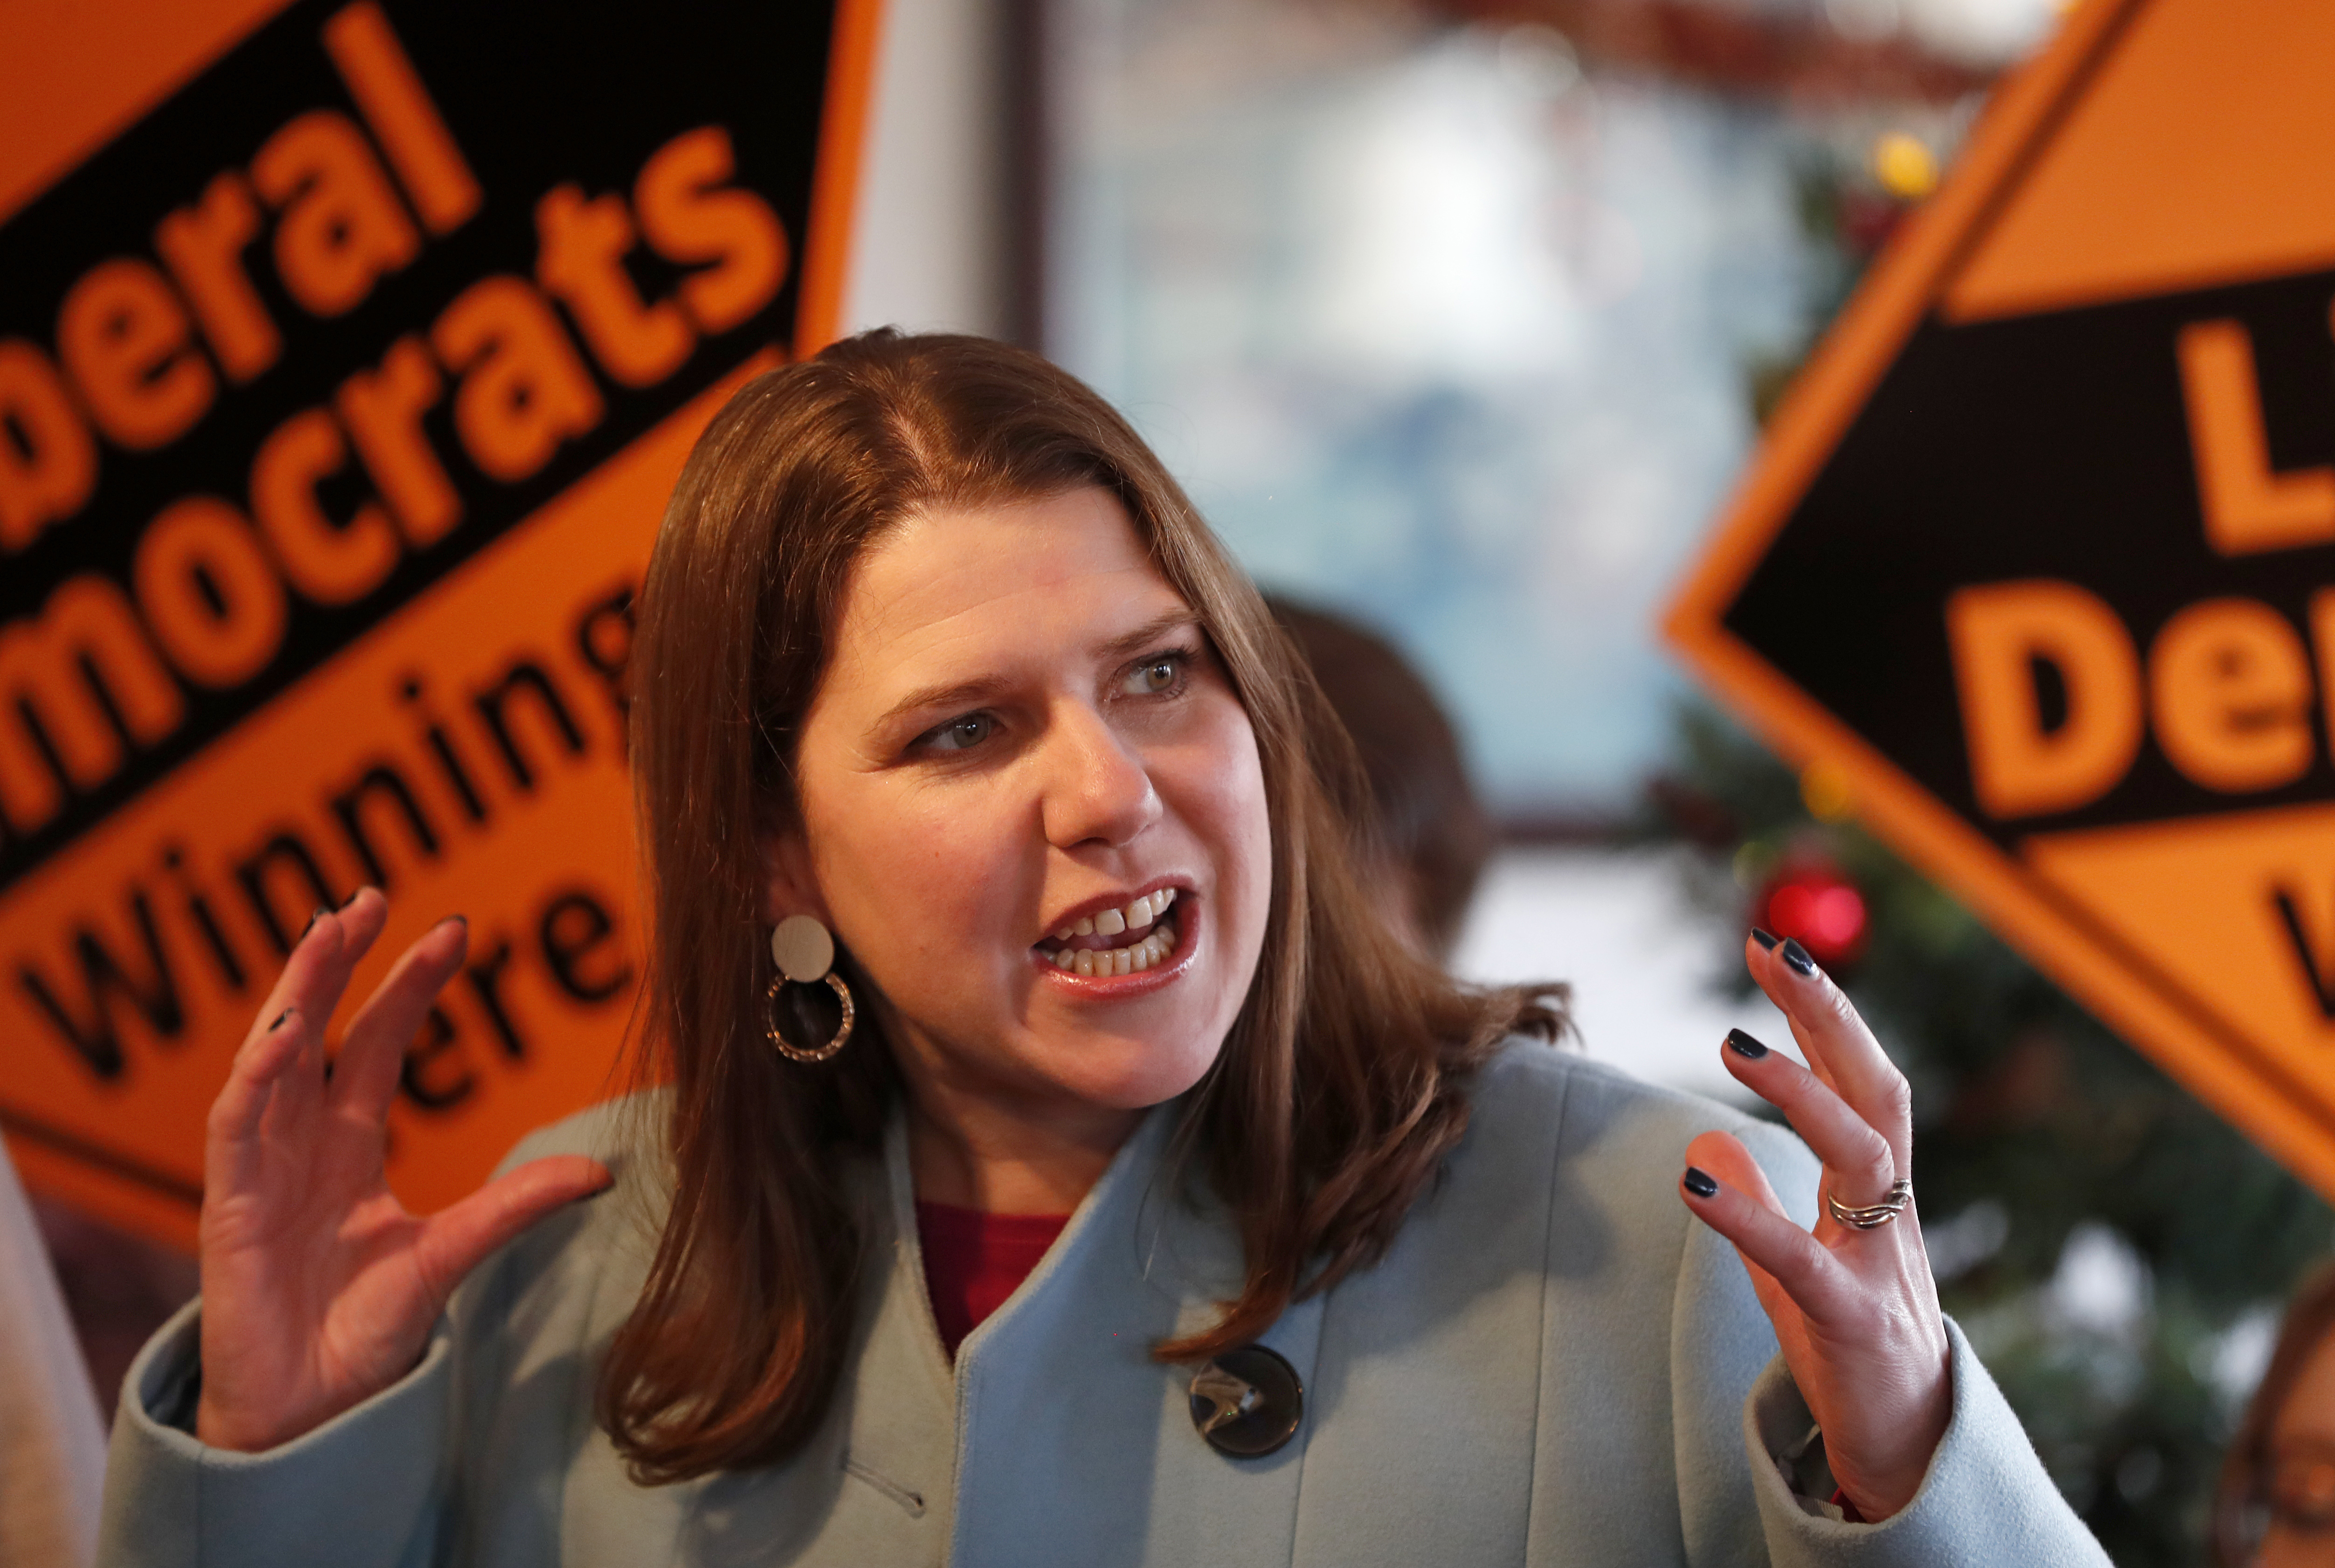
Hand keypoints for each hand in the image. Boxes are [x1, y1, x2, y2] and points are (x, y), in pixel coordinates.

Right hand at [196, 890, 609, 1451]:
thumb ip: (516, 1206)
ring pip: (270, 1059)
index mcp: (350, 1147)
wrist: (312, 1413)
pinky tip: (281, 1033)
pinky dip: (254, 1076)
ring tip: (325, 931)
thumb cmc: (365, 1335)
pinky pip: (235, 1126)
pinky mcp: (228, 1206)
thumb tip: (603, 1170)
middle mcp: (301, 1145)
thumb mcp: (454, 1255)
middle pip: (318, 1030)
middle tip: (367, 896)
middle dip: (337, 963)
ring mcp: (261, 1170)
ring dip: (294, 994)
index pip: (376, 1044)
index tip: (453, 931)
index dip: (406, 986)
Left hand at [1678, 933, 1950, 1521]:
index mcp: (1876, 1192)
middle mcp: (1889, 1212)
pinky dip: (1748, 1217)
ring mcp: (1879, 1264)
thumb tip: (1711, 1142)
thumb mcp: (1799, 1266)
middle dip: (1828, 1015)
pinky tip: (1692, 1181)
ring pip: (1862, 1156)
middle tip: (1771, 949)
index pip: (1858, 1078)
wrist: (1911, 1452)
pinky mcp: (1854, 1323)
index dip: (1821, 1012)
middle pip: (1875, 1091)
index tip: (1772, 948)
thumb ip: (1764, 1202)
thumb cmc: (1856, 1351)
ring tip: (1731, 1043)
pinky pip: (1804, 1260)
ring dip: (1799, 1093)